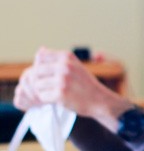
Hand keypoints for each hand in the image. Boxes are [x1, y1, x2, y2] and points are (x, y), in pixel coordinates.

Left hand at [15, 48, 129, 127]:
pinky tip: (57, 99)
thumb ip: (57, 58)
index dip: (40, 67)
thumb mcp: (74, 65)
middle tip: (50, 87)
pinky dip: (47, 100)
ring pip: (37, 85)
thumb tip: (39, 49)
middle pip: (36, 71)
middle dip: (40, 81)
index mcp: (67, 56)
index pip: (40, 57)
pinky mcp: (61, 93)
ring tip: (54, 93)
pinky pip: (42, 96)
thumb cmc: (85, 84)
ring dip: (43, 91)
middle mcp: (65, 65)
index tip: (48, 75)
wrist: (100, 100)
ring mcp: (63, 79)